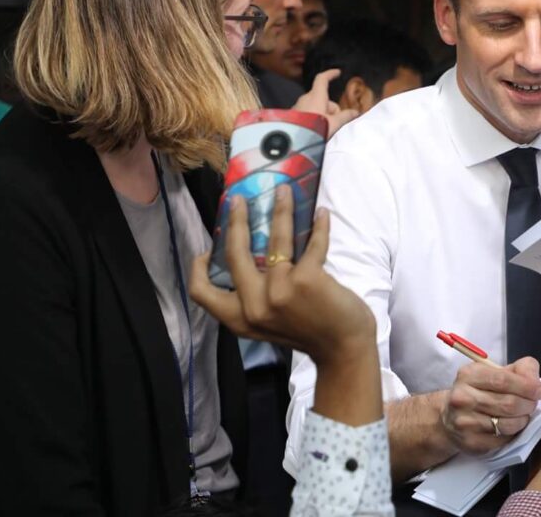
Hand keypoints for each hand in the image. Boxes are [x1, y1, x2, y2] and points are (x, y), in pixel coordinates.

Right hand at [189, 185, 381, 424]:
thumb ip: (255, 297)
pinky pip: (312, 243)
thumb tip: (251, 254)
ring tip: (284, 191)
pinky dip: (319, 225)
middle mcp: (254, 305)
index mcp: (239, 318)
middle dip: (236, 220)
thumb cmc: (308, 331)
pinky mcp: (307, 280)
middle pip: (235, 252)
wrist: (343, 350)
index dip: (198, 268)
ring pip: (275, 238)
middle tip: (240, 199)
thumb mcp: (268, 323)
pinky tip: (321, 213)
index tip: (206, 248)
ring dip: (281, 208)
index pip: (202, 293)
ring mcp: (279, 291)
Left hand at [293, 68, 358, 134]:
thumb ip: (345, 116)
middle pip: (322, 98)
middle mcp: (305, 98)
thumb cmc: (315, 130)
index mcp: (316, 96)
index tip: (337, 72)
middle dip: (331, 108)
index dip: (330, 74)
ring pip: (315, 106)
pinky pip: (307, 112)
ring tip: (323, 129)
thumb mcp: (334, 124)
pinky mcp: (293, 115)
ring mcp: (298, 106)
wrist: (293, 142)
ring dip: (322, 114)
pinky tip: (314, 130)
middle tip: (334, 123)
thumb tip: (355, 112)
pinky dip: (312, 118)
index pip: (322, 79)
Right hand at [439, 356, 540, 454]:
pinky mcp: (470, 442)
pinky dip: (513, 434)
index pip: (503, 380)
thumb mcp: (493, 372)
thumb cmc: (477, 391)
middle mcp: (462, 398)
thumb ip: (518, 370)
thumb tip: (536, 381)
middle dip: (528, 404)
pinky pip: (502, 439)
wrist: (449, 417)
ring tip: (523, 415)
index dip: (527, 386)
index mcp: (468, 375)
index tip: (540, 391)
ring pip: (507, 424)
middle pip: (508, 403)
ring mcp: (464, 422)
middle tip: (533, 404)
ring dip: (523, 420)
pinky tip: (511, 427)